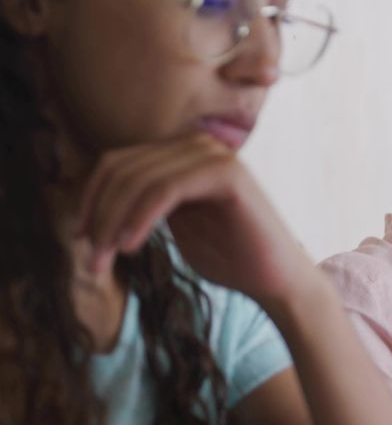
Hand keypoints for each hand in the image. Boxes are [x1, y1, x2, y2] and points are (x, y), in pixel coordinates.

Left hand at [78, 133, 317, 310]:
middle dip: (98, 215)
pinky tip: (131, 247)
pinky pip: (165, 189)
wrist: (277, 279)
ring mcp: (215, 155)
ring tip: (106, 260)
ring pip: (139, 179)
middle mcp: (198, 145)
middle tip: (92, 259)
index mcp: (184, 154)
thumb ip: (145, 205)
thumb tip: (93, 203)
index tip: (81, 237)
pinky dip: (140, 219)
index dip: (91, 198)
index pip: (118, 162)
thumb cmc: (229, 258)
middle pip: (123, 168)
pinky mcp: (227, 173)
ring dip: (112, 222)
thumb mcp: (176, 225)